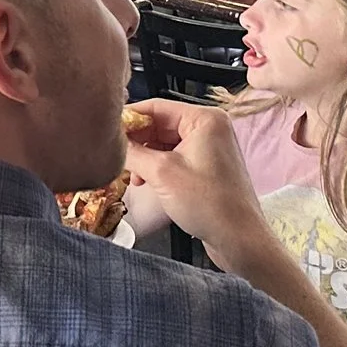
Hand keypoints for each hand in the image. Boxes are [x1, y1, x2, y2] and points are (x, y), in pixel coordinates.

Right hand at [121, 99, 268, 259]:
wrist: (239, 239)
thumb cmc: (211, 205)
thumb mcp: (161, 174)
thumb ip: (133, 152)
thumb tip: (113, 142)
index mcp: (205, 119)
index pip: (156, 107)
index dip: (129, 117)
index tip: (107, 130)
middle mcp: (210, 128)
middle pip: (160, 124)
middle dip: (137, 141)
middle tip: (115, 155)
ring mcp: (209, 148)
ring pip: (164, 142)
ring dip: (145, 157)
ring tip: (131, 174)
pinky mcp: (207, 167)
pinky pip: (174, 157)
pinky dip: (157, 167)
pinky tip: (144, 180)